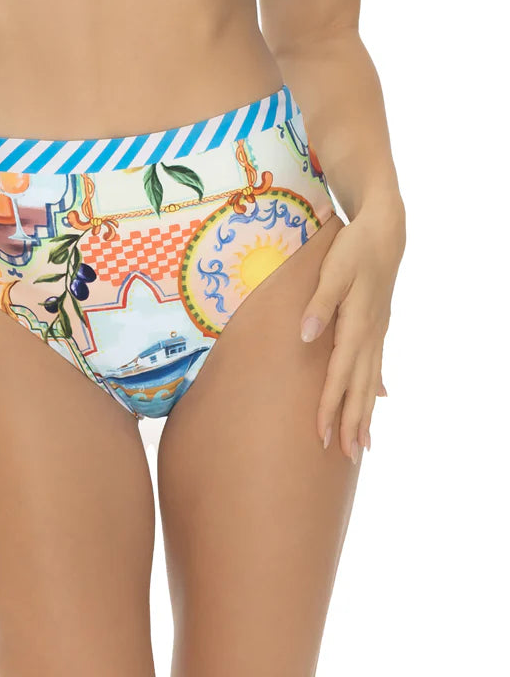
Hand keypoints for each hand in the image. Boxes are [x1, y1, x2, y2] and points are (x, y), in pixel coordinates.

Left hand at [299, 197, 404, 462]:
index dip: (330, 406)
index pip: (340, 375)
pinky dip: (375, 387)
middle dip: (353, 423)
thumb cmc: (353, 248)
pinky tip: (378, 400)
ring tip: (364, 446)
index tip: (323, 436)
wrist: (384, 230)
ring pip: (371, 381)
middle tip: (348, 458)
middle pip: (360, 388)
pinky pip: (376, 365)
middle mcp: (370, 333)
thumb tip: (304, 336)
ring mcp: (377, 330)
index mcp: (356, 324)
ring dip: (366, 414)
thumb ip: (318, 304)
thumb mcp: (332, 270)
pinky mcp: (378, 324)